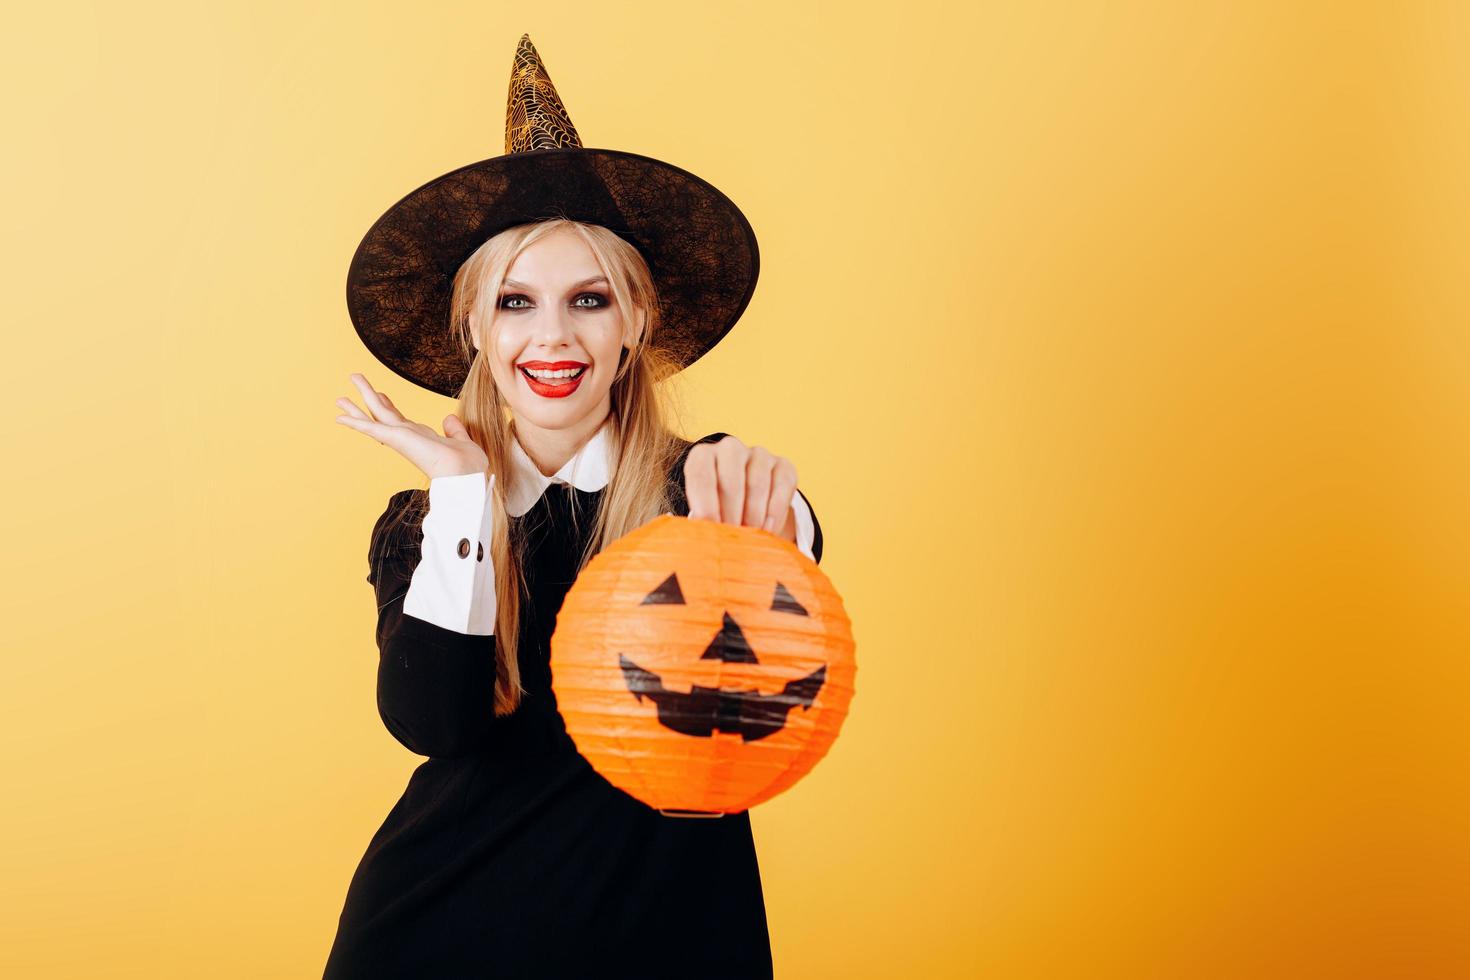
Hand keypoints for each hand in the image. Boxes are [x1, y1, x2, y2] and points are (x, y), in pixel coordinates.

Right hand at [334, 372, 489, 480]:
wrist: (465, 477)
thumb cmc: (467, 468)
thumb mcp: (463, 443)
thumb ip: (455, 431)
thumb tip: (448, 419)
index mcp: (422, 438)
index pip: (401, 420)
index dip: (390, 406)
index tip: (382, 395)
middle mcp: (408, 437)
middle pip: (382, 414)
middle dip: (369, 399)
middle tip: (355, 384)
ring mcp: (400, 438)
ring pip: (374, 415)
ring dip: (357, 403)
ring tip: (339, 396)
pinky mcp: (395, 439)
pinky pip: (371, 428)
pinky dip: (355, 422)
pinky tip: (339, 417)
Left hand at [683, 435, 798, 537]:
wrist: (746, 502)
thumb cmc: (717, 508)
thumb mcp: (703, 511)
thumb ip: (700, 518)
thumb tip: (702, 533)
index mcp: (702, 457)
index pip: (700, 475)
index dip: (704, 503)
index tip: (710, 526)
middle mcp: (730, 449)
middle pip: (730, 481)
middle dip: (731, 514)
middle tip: (733, 538)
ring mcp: (759, 455)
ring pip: (757, 484)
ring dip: (753, 515)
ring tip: (750, 537)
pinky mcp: (783, 465)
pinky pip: (782, 485)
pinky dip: (775, 512)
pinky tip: (768, 530)